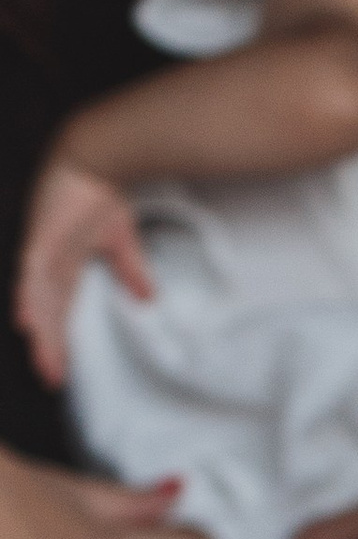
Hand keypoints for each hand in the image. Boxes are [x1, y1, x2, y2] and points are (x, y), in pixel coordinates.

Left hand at [14, 157, 152, 387]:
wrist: (99, 159)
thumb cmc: (104, 194)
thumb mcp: (121, 242)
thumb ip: (130, 271)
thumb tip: (148, 298)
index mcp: (65, 265)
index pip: (61, 309)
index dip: (61, 339)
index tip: (64, 369)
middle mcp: (49, 263)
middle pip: (47, 312)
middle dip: (49, 346)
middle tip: (53, 378)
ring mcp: (42, 252)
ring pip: (38, 301)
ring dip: (41, 331)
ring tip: (43, 360)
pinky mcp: (40, 239)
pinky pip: (32, 276)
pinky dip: (30, 300)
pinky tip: (27, 322)